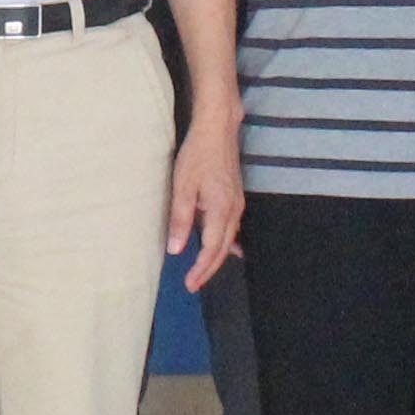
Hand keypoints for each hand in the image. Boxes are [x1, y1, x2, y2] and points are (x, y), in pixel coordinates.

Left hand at [169, 105, 244, 287]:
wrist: (218, 129)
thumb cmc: (198, 154)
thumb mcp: (182, 186)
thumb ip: (181, 219)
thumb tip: (176, 249)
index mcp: (221, 209)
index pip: (212, 249)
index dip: (201, 269)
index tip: (190, 284)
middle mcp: (234, 210)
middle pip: (223, 249)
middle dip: (208, 269)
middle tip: (193, 285)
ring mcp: (238, 203)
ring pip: (230, 239)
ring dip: (217, 258)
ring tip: (203, 272)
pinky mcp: (236, 197)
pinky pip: (234, 228)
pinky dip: (228, 243)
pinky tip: (229, 250)